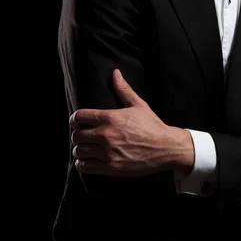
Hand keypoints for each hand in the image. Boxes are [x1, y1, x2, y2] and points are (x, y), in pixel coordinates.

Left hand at [70, 69, 192, 176]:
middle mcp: (106, 135)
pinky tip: (87, 160)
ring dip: (79, 149)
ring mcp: (107, 152)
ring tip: (85, 148)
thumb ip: (123, 89)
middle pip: (76, 135)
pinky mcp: (110, 167)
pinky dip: (82, 164)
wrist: (165, 148)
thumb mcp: (138, 105)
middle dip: (78, 134)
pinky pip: (85, 167)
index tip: (76, 121)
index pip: (79, 116)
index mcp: (110, 118)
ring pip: (78, 152)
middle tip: (83, 135)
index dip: (74, 119)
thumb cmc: (152, 126)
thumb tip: (115, 73)